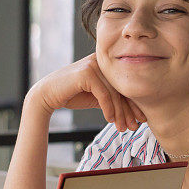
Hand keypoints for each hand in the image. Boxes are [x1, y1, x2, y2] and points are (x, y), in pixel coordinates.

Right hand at [29, 53, 145, 131]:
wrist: (47, 95)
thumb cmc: (72, 95)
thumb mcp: (96, 96)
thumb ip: (112, 98)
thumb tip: (134, 111)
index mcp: (106, 63)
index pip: (124, 85)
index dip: (133, 103)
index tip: (141, 119)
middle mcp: (101, 60)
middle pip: (121, 88)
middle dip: (129, 110)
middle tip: (135, 126)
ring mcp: (94, 64)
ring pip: (114, 93)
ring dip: (120, 113)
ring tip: (123, 128)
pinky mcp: (87, 72)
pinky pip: (103, 94)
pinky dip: (108, 109)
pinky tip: (110, 120)